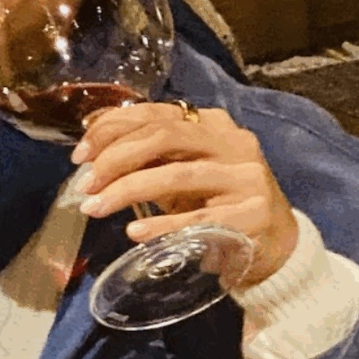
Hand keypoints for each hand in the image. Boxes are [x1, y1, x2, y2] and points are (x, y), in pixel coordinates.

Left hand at [72, 103, 298, 287]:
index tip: (80, 153)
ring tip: (95, 206)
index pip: (155, 114)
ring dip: (127, 191)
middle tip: (85, 183)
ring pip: (176, 175)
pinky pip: (198, 219)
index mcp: (212, 123)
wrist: (277, 243)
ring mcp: (246, 178)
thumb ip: (146, 156)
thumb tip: (91, 148)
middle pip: (164, 137)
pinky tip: (135, 232)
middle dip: (115, 157)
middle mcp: (232, 142)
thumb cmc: (217, 201)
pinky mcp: (253, 215)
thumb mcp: (182, 171)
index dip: (112, 129)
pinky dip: (161, 225)